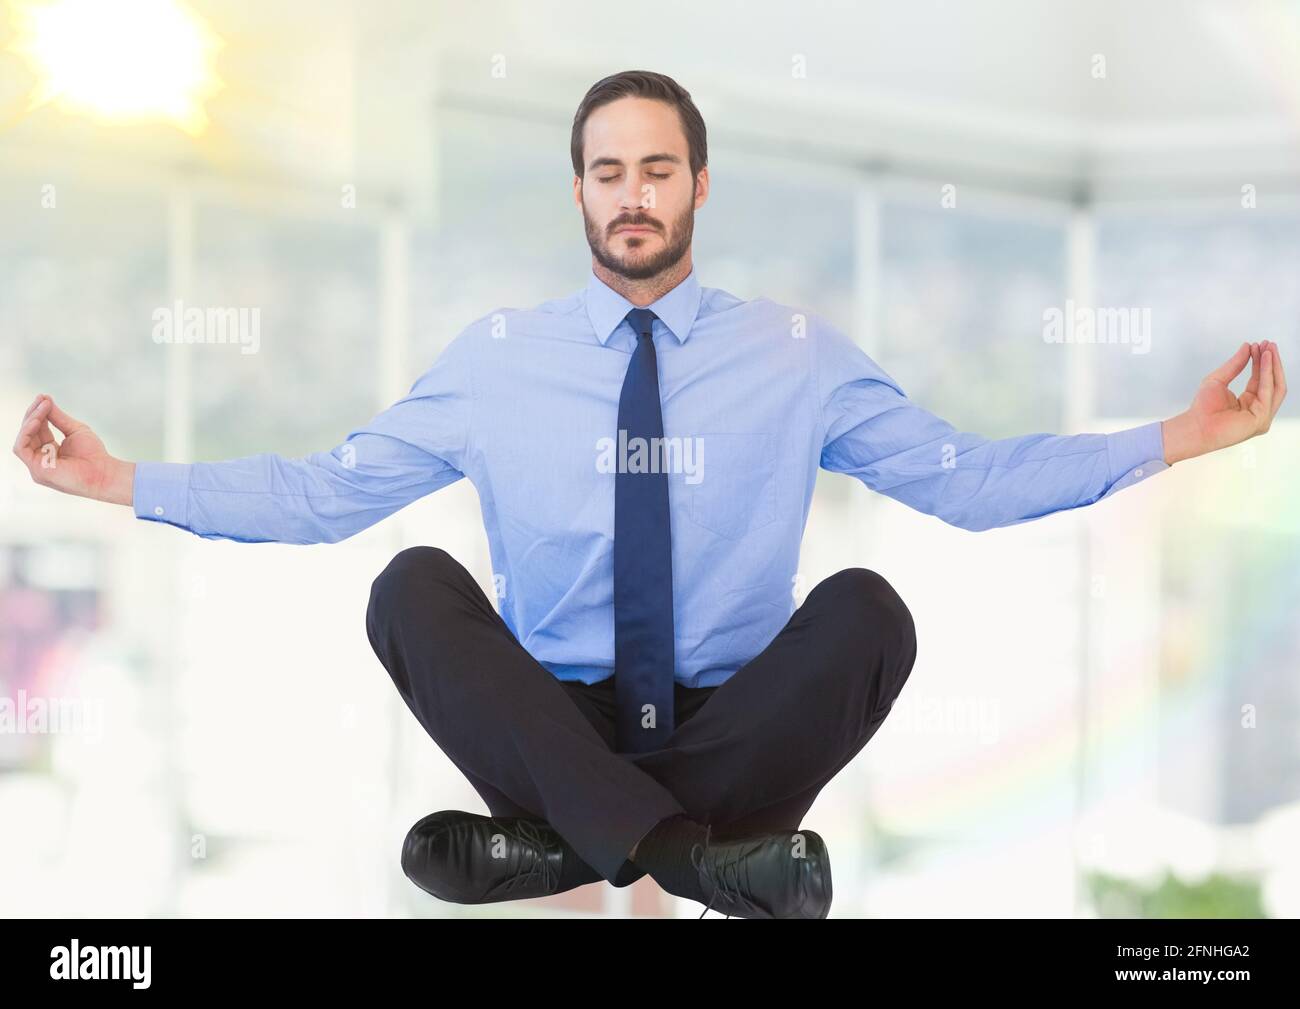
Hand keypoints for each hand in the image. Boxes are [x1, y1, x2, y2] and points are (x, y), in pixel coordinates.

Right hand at [12, 394, 134, 504]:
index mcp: (49, 450)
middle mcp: (41, 458)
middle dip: (34, 414)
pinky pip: (21, 448)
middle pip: (29, 433)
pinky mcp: (37, 470)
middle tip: (42, 399)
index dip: (39, 413)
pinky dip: (26, 433)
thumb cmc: (93, 454)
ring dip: (31, 420)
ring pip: (23, 439)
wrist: (104, 472)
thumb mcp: (74, 430)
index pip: (38, 429)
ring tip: (42, 407)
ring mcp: (37, 466)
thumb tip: (44, 399)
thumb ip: (58, 417)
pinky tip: (37, 421)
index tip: (44, 398)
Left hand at [1161, 341, 1286, 464]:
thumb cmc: (1203, 408)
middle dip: (1271, 362)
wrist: (1195, 425)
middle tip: (1269, 344)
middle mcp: (1258, 409)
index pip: (1260, 379)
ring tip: (1269, 349)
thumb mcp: (1219, 379)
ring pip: (1275, 386)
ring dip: (1272, 365)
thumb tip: (1247, 347)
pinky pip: (1269, 392)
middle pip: (1272, 382)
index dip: (1261, 361)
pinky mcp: (1261, 419)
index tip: (1260, 345)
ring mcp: (1262, 415)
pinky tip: (1265, 360)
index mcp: (1249, 402)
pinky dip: (1268, 373)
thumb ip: (1234, 364)